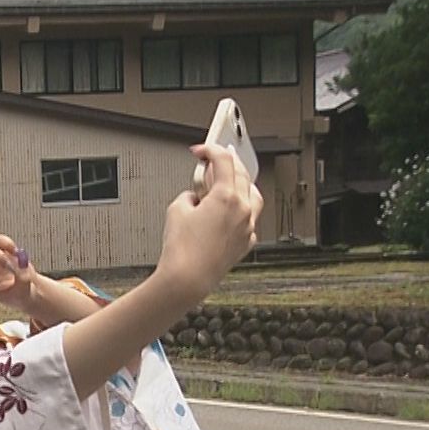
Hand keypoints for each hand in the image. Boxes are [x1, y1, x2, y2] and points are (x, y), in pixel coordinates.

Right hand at [154, 144, 262, 304]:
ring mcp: (247, 227)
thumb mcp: (176, 210)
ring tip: (230, 181)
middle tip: (215, 158)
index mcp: (226, 196)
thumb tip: (195, 197)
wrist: (188, 279)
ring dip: (241, 183)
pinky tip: (231, 211)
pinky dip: (241, 209)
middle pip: (241, 174)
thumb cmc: (182, 249)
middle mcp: (242, 209)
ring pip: (253, 195)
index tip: (201, 151)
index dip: (210, 150)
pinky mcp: (245, 242)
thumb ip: (189, 195)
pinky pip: (250, 218)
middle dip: (227, 162)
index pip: (223, 161)